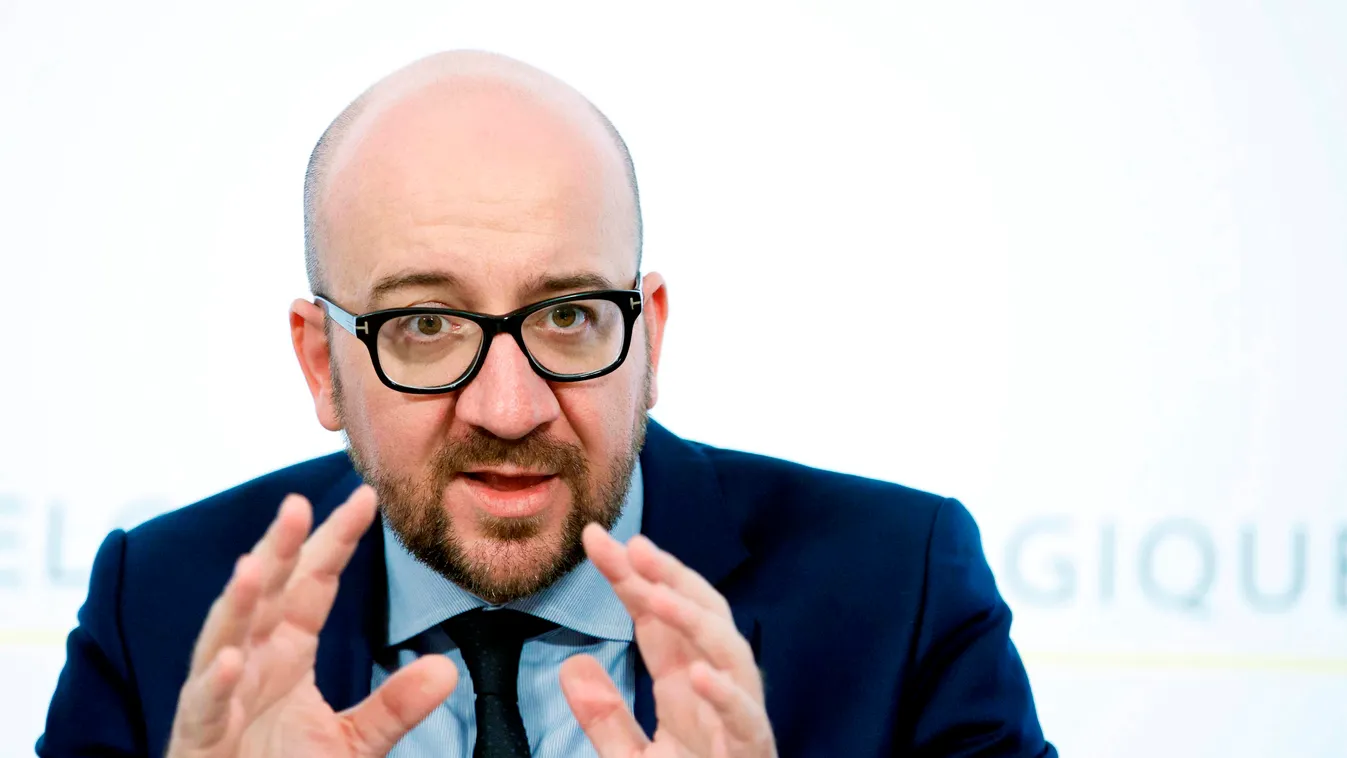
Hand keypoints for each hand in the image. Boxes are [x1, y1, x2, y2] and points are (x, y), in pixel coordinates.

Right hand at [165, 485, 457, 757]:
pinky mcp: (199, 738)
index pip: (313, 583)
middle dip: (279, 549)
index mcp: (286, 652)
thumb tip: (447, 669)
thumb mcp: (352, 742)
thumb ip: (394, 706)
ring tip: (255, 565)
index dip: (336, 541)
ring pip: (224, 638)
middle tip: (298, 504)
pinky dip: (216, 684)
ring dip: (238, 603)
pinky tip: (232, 660)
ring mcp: (221, 697)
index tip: (365, 499)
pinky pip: (205, 707)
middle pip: (266, 594)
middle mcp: (251, 662)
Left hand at [561, 525, 776, 757]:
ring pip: (729, 651)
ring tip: (654, 594)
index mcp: (684, 682)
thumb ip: (606, 717)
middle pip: (700, 614)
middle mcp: (715, 686)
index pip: (656, 617)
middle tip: (630, 544)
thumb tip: (572, 666)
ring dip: (693, 620)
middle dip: (669, 575)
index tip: (593, 540)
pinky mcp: (752, 752)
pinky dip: (725, 694)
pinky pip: (745, 719)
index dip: (628, 576)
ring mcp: (737, 716)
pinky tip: (698, 674)